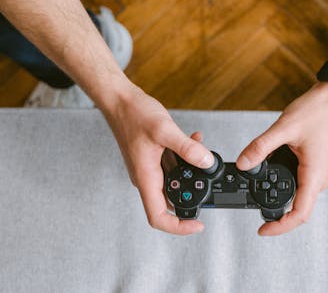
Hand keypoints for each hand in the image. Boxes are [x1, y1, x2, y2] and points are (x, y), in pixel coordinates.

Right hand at [101, 80, 213, 234]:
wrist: (119, 100)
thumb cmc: (133, 114)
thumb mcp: (164, 130)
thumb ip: (187, 148)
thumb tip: (207, 162)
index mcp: (145, 177)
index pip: (158, 217)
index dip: (178, 227)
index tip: (197, 224)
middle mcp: (146, 177)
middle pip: (170, 201)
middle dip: (191, 192)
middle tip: (208, 180)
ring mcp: (149, 168)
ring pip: (174, 181)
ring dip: (190, 170)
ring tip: (201, 152)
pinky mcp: (152, 158)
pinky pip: (172, 165)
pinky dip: (185, 156)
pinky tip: (194, 140)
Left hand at [236, 81, 327, 235]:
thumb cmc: (318, 111)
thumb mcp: (284, 128)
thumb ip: (261, 147)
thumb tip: (243, 164)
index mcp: (316, 174)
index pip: (300, 214)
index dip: (280, 227)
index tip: (263, 230)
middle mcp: (321, 178)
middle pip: (299, 208)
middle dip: (276, 211)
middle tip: (254, 206)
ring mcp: (321, 173)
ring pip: (299, 195)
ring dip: (280, 194)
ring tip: (260, 184)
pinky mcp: (318, 166)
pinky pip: (302, 183)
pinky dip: (286, 182)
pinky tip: (272, 171)